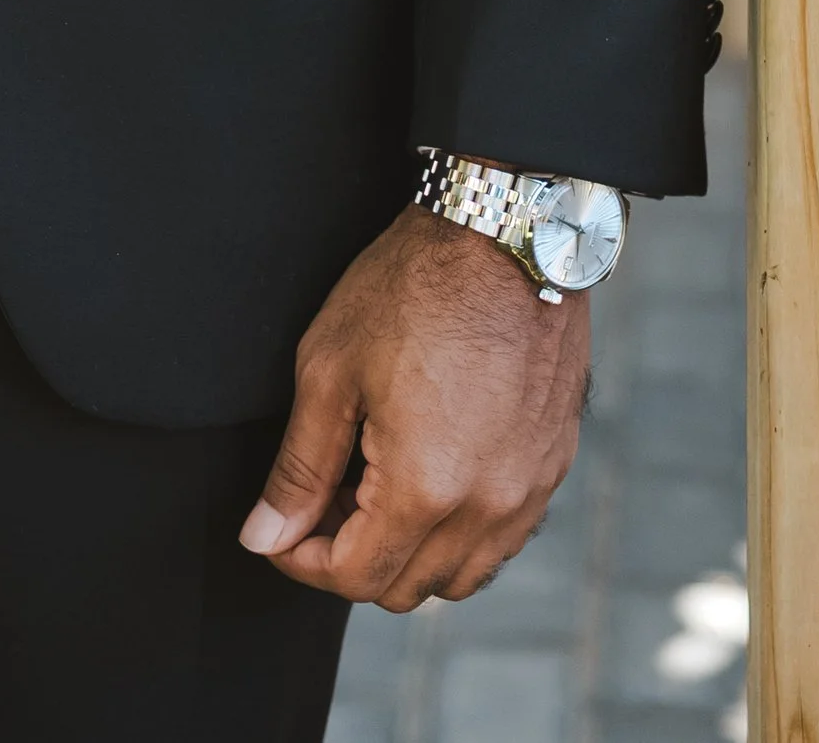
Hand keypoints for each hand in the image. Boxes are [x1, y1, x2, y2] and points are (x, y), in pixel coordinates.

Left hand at [239, 205, 588, 609]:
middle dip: (352, 557)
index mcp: (427, 488)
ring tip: (374, 481)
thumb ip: (299, 467)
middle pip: (407, 588)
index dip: (303, 560)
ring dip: (408, 551)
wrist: (505, 231)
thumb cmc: (413, 286)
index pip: (355, 576)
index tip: (281, 528)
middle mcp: (490, 508)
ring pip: (460, 575)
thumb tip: (264, 536)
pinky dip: (458, 530)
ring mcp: (530, 491)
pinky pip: (501, 538)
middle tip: (323, 495)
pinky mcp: (553, 466)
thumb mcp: (330, 368)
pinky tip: (429, 469)